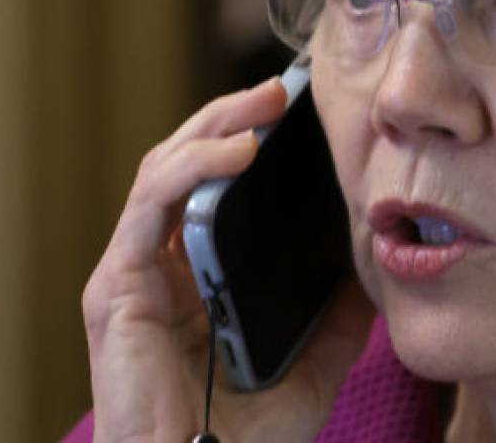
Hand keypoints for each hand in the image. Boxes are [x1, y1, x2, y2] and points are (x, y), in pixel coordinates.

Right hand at [81, 78, 374, 442]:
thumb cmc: (250, 432)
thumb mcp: (319, 359)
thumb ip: (341, 310)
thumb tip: (379, 255)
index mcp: (205, 276)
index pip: (225, 189)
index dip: (258, 142)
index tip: (308, 111)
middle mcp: (165, 266)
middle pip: (193, 165)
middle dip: (236, 117)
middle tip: (286, 87)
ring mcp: (136, 273)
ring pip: (166, 170)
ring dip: (216, 126)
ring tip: (266, 104)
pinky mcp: (116, 288)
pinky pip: (150, 208)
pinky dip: (193, 169)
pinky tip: (237, 152)